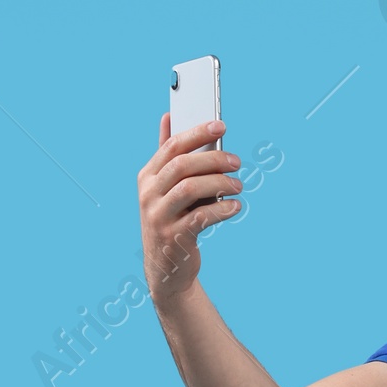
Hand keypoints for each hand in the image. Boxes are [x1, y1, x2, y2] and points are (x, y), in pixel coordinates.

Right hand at [138, 114, 242, 311]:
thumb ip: (168, 155)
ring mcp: (158, 216)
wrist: (167, 269)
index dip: (197, 133)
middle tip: (237, 162)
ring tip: (238, 186)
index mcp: (148, 176)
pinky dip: (221, 210)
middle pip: (182, 165)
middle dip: (213, 159)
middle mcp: (149, 194)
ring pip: (189, 188)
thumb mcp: (165, 188)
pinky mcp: (173, 238)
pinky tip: (235, 207)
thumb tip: (168, 116)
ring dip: (219, 183)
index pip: (172, 146)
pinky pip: (200, 217)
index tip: (221, 125)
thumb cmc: (172, 221)